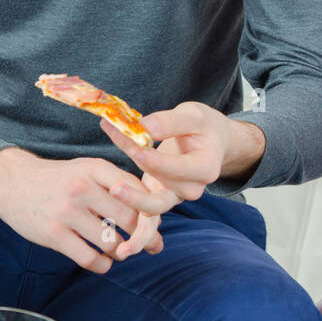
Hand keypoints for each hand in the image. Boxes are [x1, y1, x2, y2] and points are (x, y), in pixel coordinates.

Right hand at [0, 148, 164, 273]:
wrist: (10, 180)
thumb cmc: (59, 178)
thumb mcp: (88, 168)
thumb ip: (119, 184)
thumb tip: (153, 210)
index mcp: (96, 168)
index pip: (138, 192)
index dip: (152, 211)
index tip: (156, 223)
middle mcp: (83, 188)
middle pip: (130, 219)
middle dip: (144, 236)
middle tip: (149, 244)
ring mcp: (67, 212)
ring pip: (111, 242)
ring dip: (122, 251)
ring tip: (122, 251)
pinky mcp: (52, 234)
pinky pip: (89, 258)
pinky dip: (102, 265)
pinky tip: (104, 262)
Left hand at [99, 101, 232, 211]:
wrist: (210, 142)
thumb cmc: (203, 127)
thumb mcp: (193, 115)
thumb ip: (171, 121)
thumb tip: (145, 128)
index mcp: (206, 168)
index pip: (178, 168)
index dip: (154, 159)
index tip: (132, 144)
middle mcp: (193, 188)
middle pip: (161, 184)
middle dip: (137, 171)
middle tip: (115, 172)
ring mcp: (177, 196)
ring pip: (152, 205)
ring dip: (131, 198)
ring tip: (113, 189)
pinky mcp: (162, 198)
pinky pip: (144, 204)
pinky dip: (128, 198)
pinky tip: (111, 187)